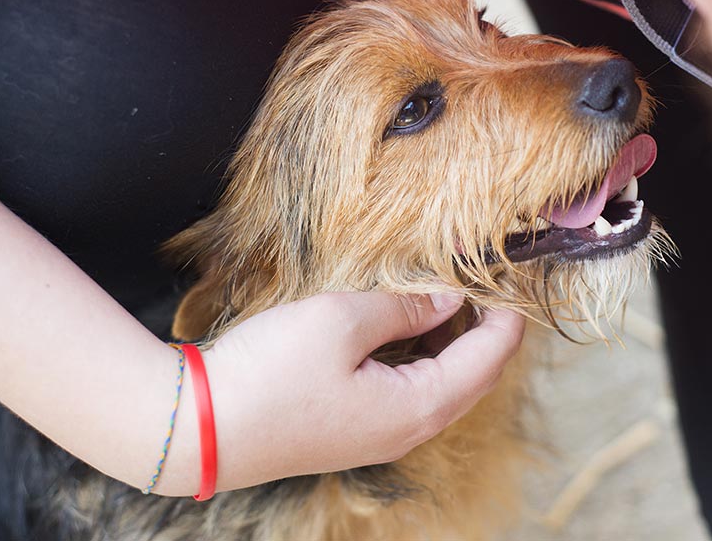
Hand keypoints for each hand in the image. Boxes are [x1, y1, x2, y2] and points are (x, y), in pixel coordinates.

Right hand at [202, 292, 525, 492]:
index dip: (508, 316)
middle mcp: (409, 429)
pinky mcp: (354, 430)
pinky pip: (411, 392)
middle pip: (474, 377)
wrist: (199, 428)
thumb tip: (450, 297)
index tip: (512, 277)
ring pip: (443, 386)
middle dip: (488, 331)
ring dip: (455, 343)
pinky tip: (407, 326)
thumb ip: (405, 307)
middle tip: (487, 283)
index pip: (490, 358)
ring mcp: (381, 435)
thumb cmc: (270, 373)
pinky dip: (424, 357)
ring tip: (450, 295)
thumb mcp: (343, 321)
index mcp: (420, 405)